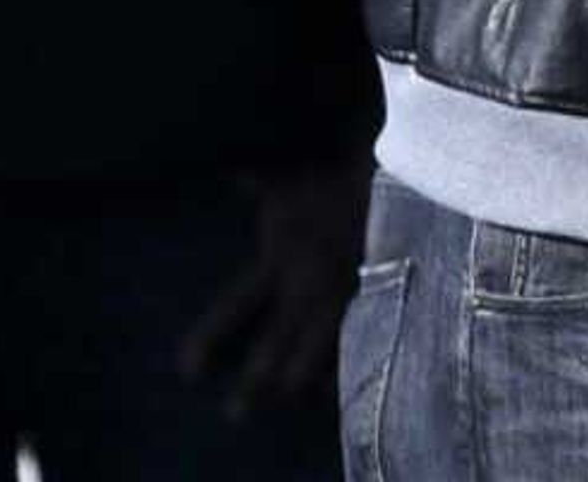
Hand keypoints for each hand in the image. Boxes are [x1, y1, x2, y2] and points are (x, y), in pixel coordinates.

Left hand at [178, 155, 368, 416]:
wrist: (399, 187)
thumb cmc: (339, 180)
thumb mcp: (291, 178)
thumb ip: (258, 181)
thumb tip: (231, 172)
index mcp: (279, 263)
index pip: (235, 309)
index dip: (209, 340)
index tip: (188, 371)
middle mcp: (307, 292)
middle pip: (274, 348)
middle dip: (254, 384)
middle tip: (236, 414)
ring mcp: (345, 300)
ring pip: (317, 355)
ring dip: (300, 380)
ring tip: (290, 399)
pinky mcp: (378, 300)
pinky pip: (362, 338)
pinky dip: (352, 360)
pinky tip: (346, 379)